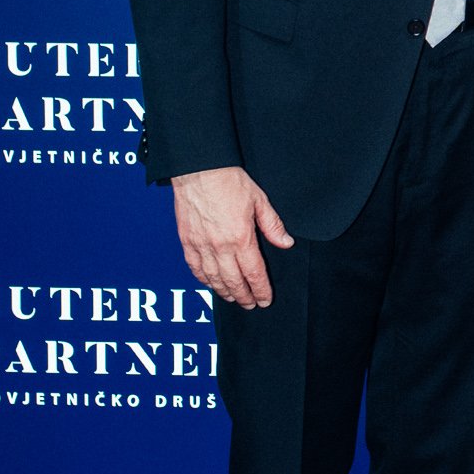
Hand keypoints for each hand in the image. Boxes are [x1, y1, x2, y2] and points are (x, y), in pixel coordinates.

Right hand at [172, 166, 293, 308]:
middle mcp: (220, 246)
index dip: (260, 290)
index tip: (265, 300)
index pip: (254, 273)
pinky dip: (203, 279)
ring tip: (233, 298)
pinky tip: (210, 283)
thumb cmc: (228, 181)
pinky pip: (194, 267)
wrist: (198, 169)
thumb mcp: (259, 200)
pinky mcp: (187, 241)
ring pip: (213, 278)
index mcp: (241, 238)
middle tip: (250, 305)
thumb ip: (272, 225)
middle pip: (233, 281)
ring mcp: (201, 245)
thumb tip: (286, 243)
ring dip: (224, 292)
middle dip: (244, 296)